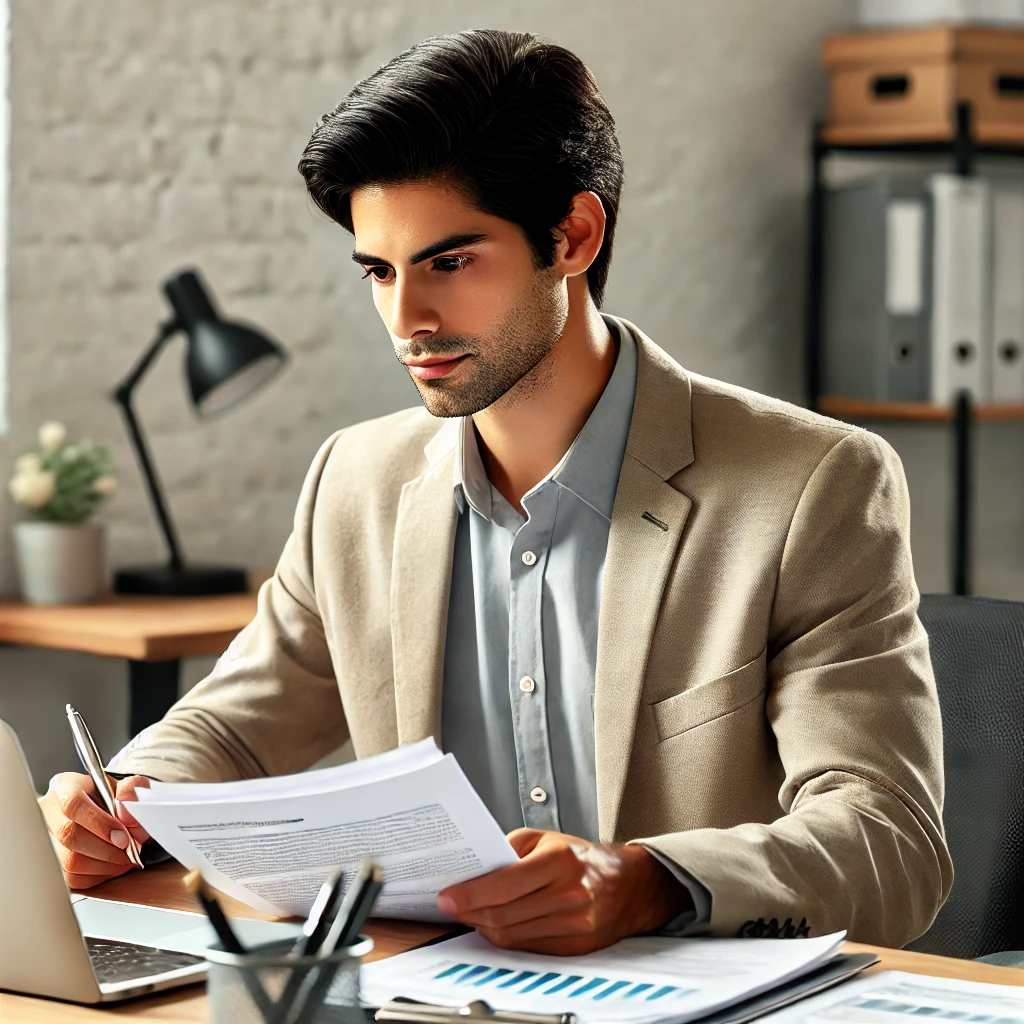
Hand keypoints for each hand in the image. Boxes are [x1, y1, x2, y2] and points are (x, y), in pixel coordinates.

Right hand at [39, 772, 150, 889]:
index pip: (74, 805)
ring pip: (69, 861)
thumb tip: (127, 813)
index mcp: (66, 787)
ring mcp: (46, 839)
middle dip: (106, 849)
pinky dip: (98, 876)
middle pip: (69, 836)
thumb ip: (131, 792)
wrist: (103, 808)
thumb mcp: (124, 786)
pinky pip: (72, 878)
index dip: (100, 824)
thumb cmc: (110, 796)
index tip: (123, 837)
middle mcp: (49, 812)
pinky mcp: (52, 863)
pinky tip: (113, 866)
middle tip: (129, 851)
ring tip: (125, 858)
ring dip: (105, 865)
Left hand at [436, 828, 691, 954]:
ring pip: (512, 936)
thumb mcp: (547, 838)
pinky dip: (505, 938)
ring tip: (470, 913)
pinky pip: (527, 947)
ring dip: (484, 926)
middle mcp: (569, 895)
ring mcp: (574, 925)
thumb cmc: (583, 858)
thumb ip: (510, 849)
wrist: (629, 885)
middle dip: (470, 912)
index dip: (470, 893)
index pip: (505, 884)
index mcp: (561, 861)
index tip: (447, 897)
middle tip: (451, 905)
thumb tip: (476, 868)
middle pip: (504, 914)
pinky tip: (495, 924)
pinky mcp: (575, 947)